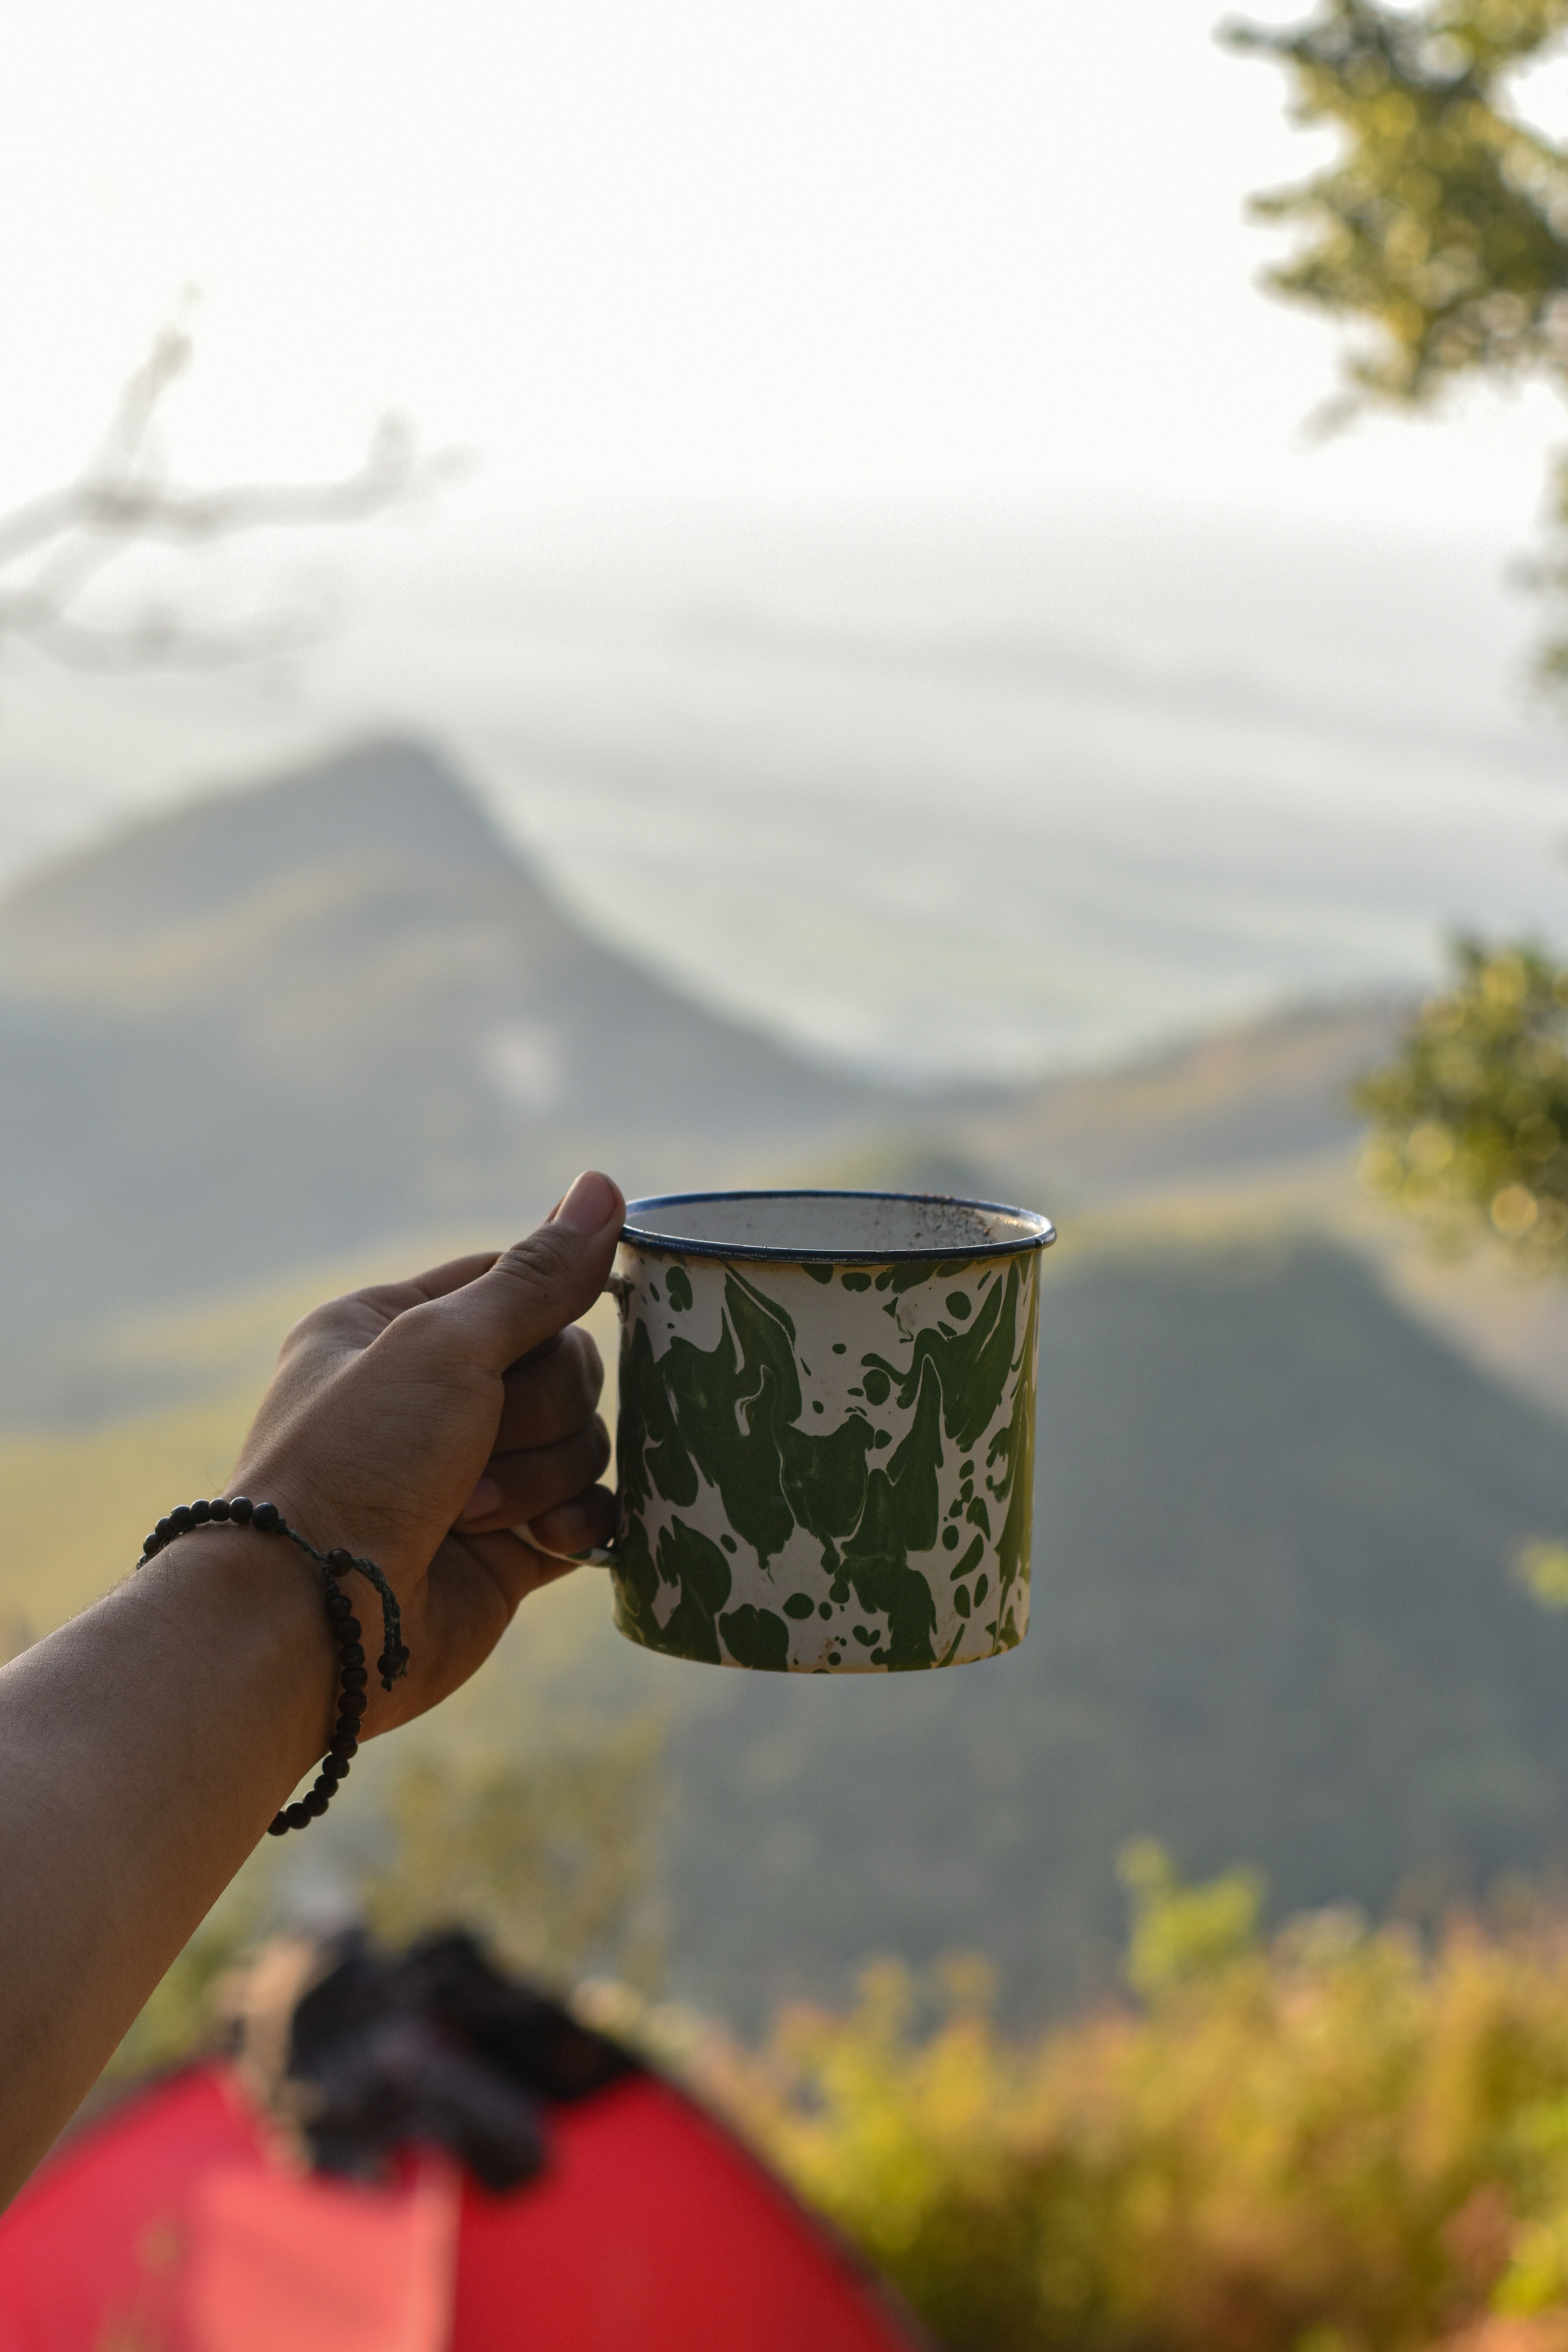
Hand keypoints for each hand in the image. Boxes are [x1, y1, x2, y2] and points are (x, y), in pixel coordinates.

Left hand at [228, 1168, 624, 1733]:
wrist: (317, 1621)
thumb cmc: (357, 1464)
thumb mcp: (442, 1345)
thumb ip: (535, 1277)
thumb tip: (603, 1185)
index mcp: (391, 1330)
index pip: (515, 1283)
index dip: (543, 1308)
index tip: (531, 1338)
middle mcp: (432, 1397)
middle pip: (563, 1363)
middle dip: (536, 1408)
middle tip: (474, 1447)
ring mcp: (475, 1474)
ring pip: (582, 1437)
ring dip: (541, 1473)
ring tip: (474, 1511)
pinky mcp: (510, 1545)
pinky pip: (589, 1509)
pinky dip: (578, 1521)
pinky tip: (546, 1538)